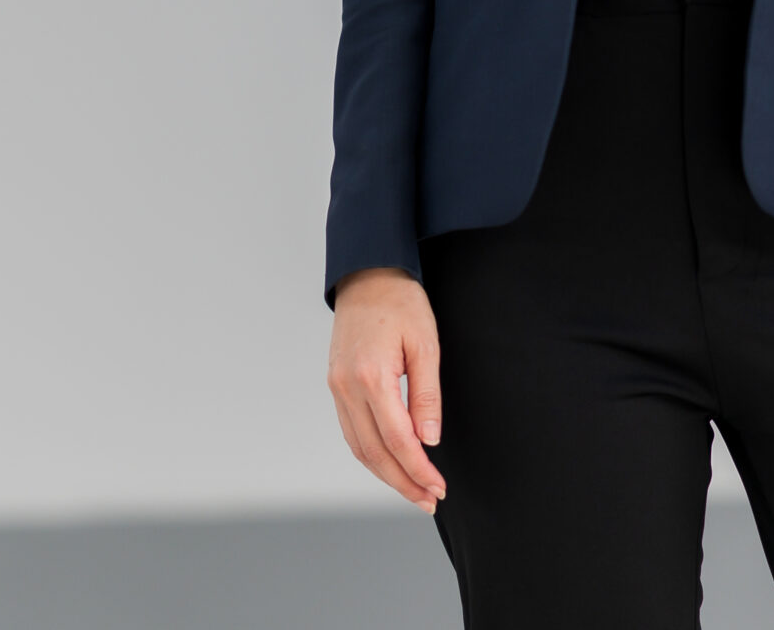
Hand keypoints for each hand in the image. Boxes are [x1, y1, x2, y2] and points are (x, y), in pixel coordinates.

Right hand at [327, 267, 447, 511]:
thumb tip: (429, 439)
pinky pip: (350, 430)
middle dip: (403, 482)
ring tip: (412, 489)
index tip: (438, 487)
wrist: (367, 273)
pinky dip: (370, 453)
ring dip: (385, 473)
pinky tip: (390, 462)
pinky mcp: (335, 384)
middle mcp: (347, 387)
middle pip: (374, 452)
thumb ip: (427, 395)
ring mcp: (336, 387)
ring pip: (358, 447)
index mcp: (371, 377)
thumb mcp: (426, 344)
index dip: (419, 469)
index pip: (398, 440)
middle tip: (428, 500)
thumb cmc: (402, 303)